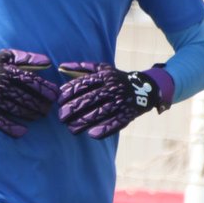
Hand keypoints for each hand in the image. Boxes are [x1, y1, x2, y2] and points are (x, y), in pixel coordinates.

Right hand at [0, 38, 57, 137]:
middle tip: (49, 109)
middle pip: (24, 97)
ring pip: (14, 109)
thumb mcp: (7, 55)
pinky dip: (10, 128)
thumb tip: (48, 62)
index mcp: (7, 70)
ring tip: (39, 116)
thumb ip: (27, 57)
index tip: (55, 95)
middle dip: (40, 104)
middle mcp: (0, 84)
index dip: (45, 89)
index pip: (31, 81)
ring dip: (29, 114)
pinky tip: (22, 132)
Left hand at [57, 62, 172, 139]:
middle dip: (74, 108)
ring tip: (71, 128)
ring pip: (101, 112)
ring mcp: (121, 102)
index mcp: (105, 76)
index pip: (84, 83)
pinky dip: (104, 129)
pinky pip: (115, 123)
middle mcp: (113, 88)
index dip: (69, 92)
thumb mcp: (102, 69)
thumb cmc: (115, 79)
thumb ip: (81, 68)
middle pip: (90, 99)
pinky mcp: (128, 114)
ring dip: (84, 121)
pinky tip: (92, 134)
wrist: (144, 88)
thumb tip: (60, 67)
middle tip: (61, 117)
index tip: (59, 101)